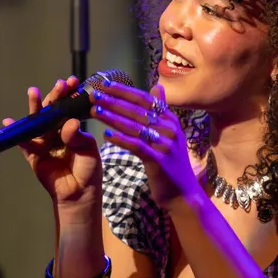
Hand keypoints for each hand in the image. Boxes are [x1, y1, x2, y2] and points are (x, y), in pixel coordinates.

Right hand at [10, 77, 101, 210]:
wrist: (79, 193)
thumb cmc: (88, 169)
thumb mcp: (87, 149)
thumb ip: (76, 136)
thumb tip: (68, 123)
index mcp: (72, 129)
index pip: (68, 108)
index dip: (69, 95)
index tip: (72, 82)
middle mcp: (57, 133)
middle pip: (52, 112)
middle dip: (54, 97)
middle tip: (59, 84)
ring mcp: (44, 143)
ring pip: (37, 123)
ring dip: (35, 108)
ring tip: (33, 92)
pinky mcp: (34, 156)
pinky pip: (24, 143)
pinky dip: (17, 134)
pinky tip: (9, 121)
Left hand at [91, 81, 198, 208]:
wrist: (183, 193)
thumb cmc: (171, 164)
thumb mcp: (169, 134)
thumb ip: (161, 111)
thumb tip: (157, 86)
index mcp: (171, 120)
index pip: (145, 99)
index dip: (124, 91)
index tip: (105, 83)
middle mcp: (170, 129)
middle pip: (138, 110)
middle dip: (114, 101)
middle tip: (94, 94)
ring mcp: (165, 144)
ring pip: (135, 126)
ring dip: (113, 117)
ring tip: (94, 111)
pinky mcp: (159, 160)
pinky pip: (137, 146)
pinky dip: (121, 139)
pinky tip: (106, 135)